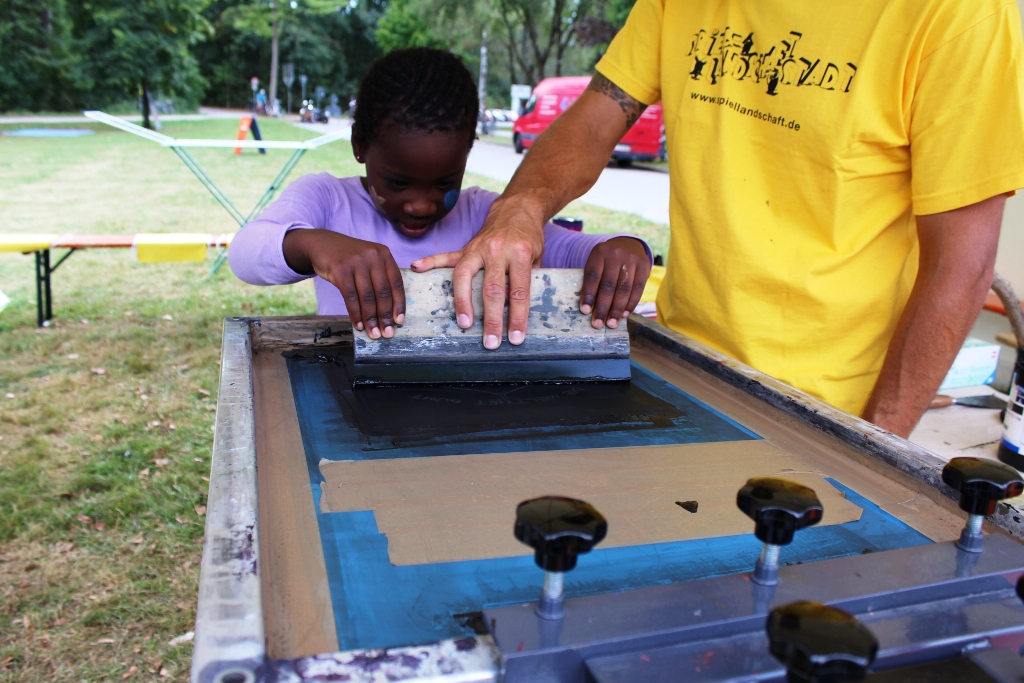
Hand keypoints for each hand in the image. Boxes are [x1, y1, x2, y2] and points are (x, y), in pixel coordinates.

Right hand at [283, 229, 404, 338]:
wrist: (322, 244)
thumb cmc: (349, 258)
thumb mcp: (369, 260)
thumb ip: (380, 278)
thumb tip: (388, 312)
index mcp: (384, 254)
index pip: (396, 283)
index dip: (399, 304)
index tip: (399, 321)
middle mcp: (372, 256)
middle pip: (382, 292)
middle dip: (385, 316)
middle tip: (387, 333)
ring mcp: (356, 262)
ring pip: (367, 297)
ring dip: (370, 319)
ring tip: (373, 333)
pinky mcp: (340, 269)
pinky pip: (350, 297)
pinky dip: (355, 314)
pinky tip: (358, 324)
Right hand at [411, 194, 544, 348]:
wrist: (517, 209)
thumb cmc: (529, 238)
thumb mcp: (537, 257)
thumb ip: (525, 279)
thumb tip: (512, 307)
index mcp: (519, 253)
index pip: (518, 291)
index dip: (517, 316)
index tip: (515, 338)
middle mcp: (497, 250)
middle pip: (491, 289)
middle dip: (491, 319)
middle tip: (490, 342)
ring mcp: (478, 248)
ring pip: (465, 277)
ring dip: (463, 302)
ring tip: (464, 323)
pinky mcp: (466, 247)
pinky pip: (446, 256)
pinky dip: (430, 261)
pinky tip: (417, 267)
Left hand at [581, 237, 650, 327]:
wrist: (629, 244)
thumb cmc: (608, 260)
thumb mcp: (598, 262)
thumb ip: (594, 280)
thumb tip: (589, 308)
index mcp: (599, 252)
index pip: (593, 276)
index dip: (589, 294)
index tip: (585, 311)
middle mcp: (616, 254)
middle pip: (608, 285)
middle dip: (603, 307)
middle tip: (598, 324)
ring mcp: (631, 260)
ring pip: (624, 289)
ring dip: (617, 309)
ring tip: (611, 323)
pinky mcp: (644, 266)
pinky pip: (638, 289)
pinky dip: (631, 304)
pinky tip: (624, 314)